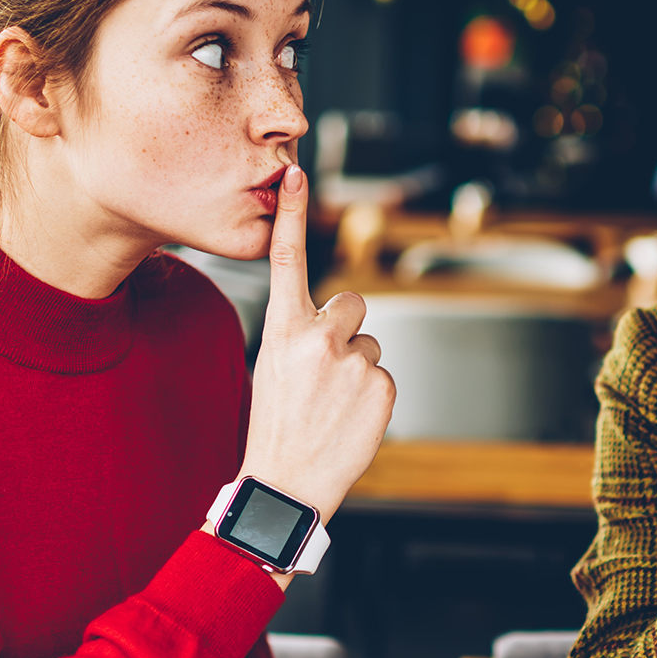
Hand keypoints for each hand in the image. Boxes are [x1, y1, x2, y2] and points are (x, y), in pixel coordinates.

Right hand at [240, 165, 395, 521]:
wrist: (287, 484)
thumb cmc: (276, 426)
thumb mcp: (273, 368)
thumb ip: (302, 334)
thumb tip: (338, 322)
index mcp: (282, 330)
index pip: (286, 259)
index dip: (292, 213)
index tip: (295, 173)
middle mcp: (318, 337)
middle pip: (352, 303)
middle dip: (345, 328)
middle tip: (325, 371)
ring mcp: (353, 361)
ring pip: (369, 344)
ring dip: (357, 367)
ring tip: (333, 405)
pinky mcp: (381, 386)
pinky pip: (383, 375)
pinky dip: (371, 395)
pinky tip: (349, 419)